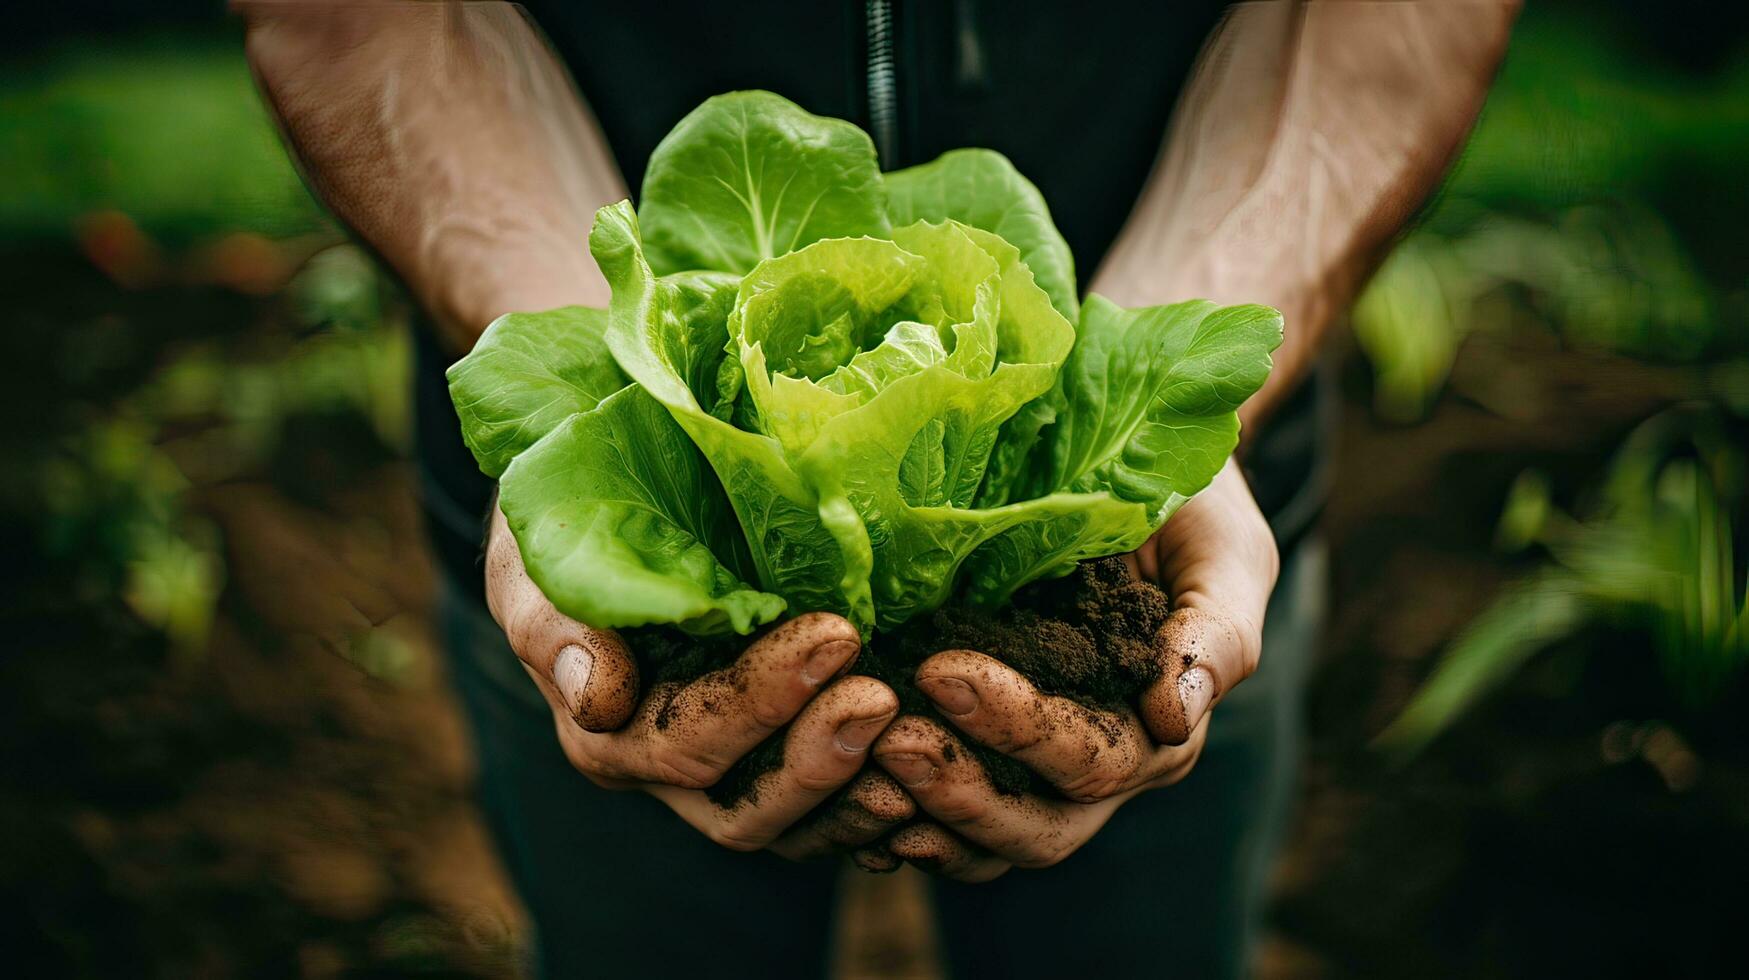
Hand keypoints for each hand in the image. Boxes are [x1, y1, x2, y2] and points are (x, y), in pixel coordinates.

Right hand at [486, 505, 912, 857]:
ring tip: (916, 745)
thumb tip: (597, 698)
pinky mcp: (774, 766)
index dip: (762, 698)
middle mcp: (665, 773)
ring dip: (856, 793)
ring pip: (794, 827)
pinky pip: (828, 817)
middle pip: (744, 807)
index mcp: (607, 733)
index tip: (834, 632)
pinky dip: (873, 806)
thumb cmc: (566, 527)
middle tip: (884, 697)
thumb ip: (557, 627)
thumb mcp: (538, 560)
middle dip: (817, 758)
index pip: (687, 739)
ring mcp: (724, 778)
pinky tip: (926, 780)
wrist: (601, 515)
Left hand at [868, 460, 1276, 879]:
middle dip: (963, 793)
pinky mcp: (981, 759)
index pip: (1091, 760)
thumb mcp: (1222, 550)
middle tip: (888, 741)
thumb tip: (1173, 714)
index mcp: (1158, 731)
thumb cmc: (1188, 509)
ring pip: (986, 845)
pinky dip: (895, 822)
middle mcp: (1101, 770)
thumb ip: (1213, 632)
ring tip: (857, 769)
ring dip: (922, 817)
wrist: (1136, 476)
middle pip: (1039, 827)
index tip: (944, 670)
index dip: (1019, 727)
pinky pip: (942, 827)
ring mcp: (1037, 775)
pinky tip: (845, 796)